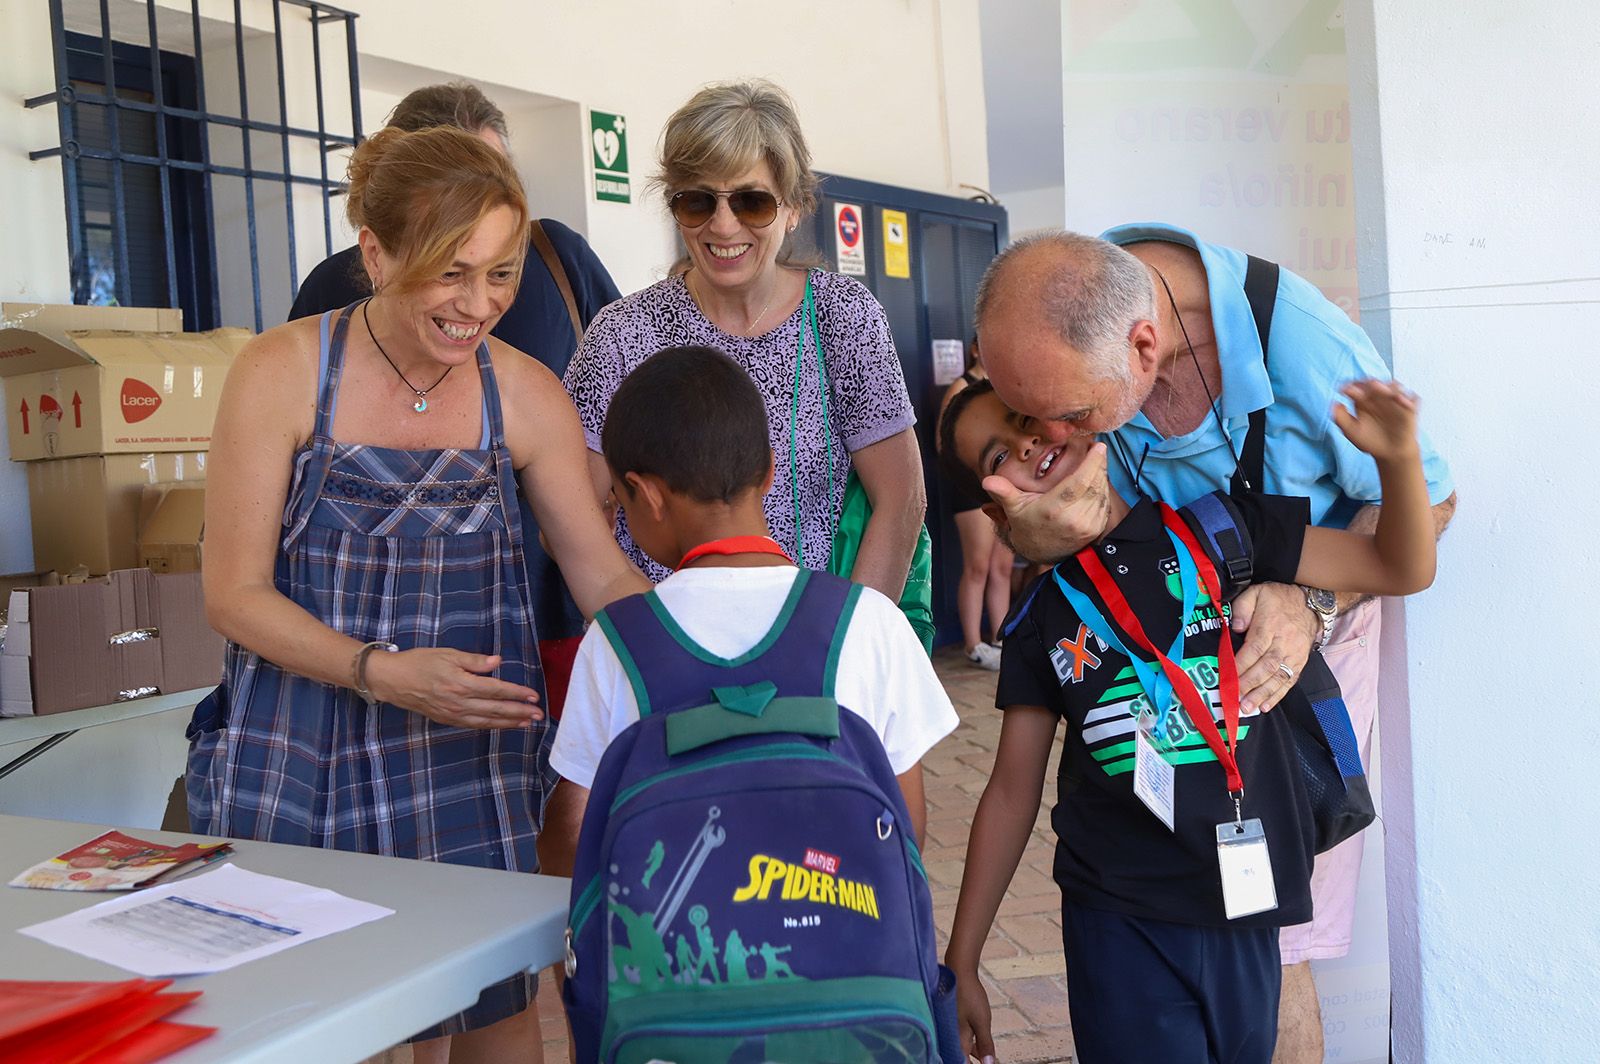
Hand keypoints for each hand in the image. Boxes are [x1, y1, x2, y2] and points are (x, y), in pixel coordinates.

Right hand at [365, 648, 542, 728]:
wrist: (393, 680)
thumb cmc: (420, 662)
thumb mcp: (447, 654)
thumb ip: (474, 660)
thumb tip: (497, 662)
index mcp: (461, 683)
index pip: (496, 690)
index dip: (517, 693)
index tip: (534, 696)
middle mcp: (459, 702)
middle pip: (496, 709)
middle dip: (520, 712)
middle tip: (539, 714)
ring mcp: (453, 714)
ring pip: (487, 721)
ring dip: (510, 722)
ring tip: (528, 722)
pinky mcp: (448, 720)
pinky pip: (475, 725)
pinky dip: (492, 726)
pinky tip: (504, 725)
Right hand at [953, 967, 997, 1062]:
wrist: (959, 973)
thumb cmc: (969, 995)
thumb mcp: (982, 1021)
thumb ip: (985, 1044)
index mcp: (957, 1041)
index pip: (962, 1063)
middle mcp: (951, 1037)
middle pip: (961, 1058)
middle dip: (973, 1062)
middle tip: (987, 1061)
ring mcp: (951, 1030)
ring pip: (962, 1050)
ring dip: (974, 1056)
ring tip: (986, 1058)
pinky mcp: (954, 1024)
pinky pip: (962, 1041)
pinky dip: (972, 1046)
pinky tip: (979, 1046)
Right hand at [982, 442, 1109, 563]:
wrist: (1040, 552)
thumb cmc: (1026, 524)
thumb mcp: (1013, 507)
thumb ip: (1003, 491)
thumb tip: (987, 481)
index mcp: (1054, 509)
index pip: (1080, 481)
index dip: (1093, 462)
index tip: (1099, 446)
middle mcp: (1073, 519)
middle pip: (1094, 484)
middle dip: (1099, 464)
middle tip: (1099, 450)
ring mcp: (1086, 526)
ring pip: (1102, 493)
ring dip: (1102, 475)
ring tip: (1098, 462)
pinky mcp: (1094, 530)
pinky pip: (1104, 504)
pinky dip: (1103, 489)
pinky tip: (1097, 480)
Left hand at [1230, 582, 1318, 712]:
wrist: (1310, 604)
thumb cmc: (1278, 599)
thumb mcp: (1257, 592)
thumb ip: (1243, 607)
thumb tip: (1236, 627)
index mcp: (1270, 625)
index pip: (1254, 648)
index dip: (1241, 664)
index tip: (1228, 677)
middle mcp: (1283, 643)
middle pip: (1266, 666)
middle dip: (1249, 685)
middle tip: (1234, 700)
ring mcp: (1293, 655)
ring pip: (1278, 677)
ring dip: (1261, 695)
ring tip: (1247, 708)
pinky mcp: (1300, 663)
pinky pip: (1289, 681)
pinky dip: (1277, 695)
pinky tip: (1265, 706)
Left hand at [1332, 379, 1420, 463]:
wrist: (1390, 453)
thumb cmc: (1369, 440)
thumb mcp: (1351, 431)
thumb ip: (1340, 418)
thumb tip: (1334, 404)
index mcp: (1363, 399)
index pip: (1357, 386)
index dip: (1351, 386)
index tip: (1344, 390)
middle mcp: (1379, 396)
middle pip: (1375, 383)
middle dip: (1369, 383)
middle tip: (1365, 386)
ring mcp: (1395, 401)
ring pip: (1394, 386)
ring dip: (1388, 386)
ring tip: (1381, 389)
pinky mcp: (1410, 408)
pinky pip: (1412, 398)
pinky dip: (1408, 397)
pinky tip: (1401, 401)